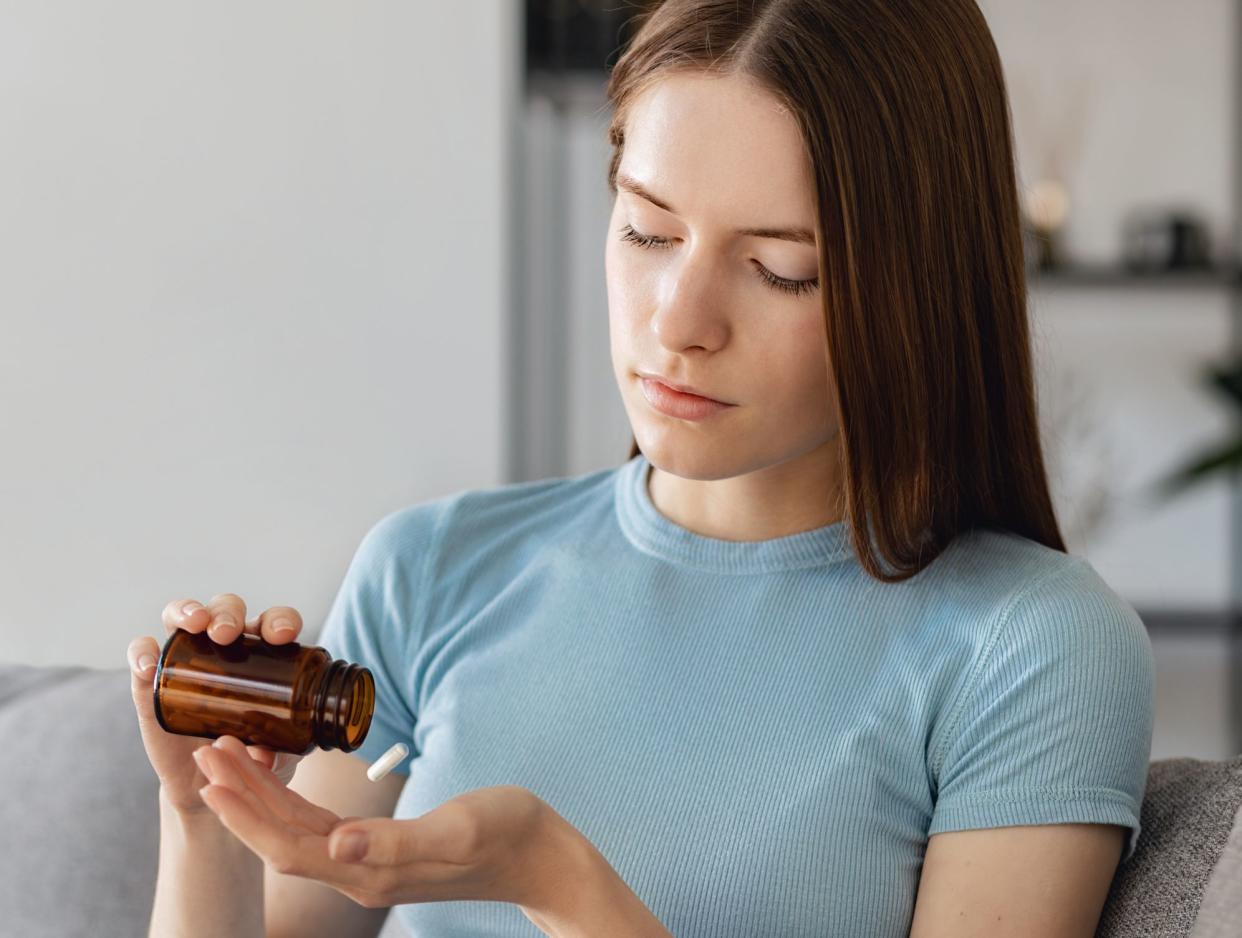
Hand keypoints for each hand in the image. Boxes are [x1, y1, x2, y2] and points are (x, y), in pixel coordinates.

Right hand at [126, 593, 306, 814]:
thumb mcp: (277, 752)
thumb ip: (279, 751)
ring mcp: (184, 660)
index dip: (279, 620)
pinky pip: (142, 653)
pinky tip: (148, 666)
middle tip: (228, 634)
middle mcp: (223, 647)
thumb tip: (268, 755)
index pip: (272, 623)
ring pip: (180, 616)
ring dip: (186, 611)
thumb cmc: (252, 753)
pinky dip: (142, 652)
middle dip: (227, 614)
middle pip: (225, 609)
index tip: (282, 636)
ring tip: (194, 625)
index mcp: (263, 653)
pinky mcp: (151, 681)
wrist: (209, 782)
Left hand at [193, 734, 575, 913]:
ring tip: (230, 755)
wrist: (540, 857)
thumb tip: (337, 845)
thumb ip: (396, 843)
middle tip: (207, 749)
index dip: (246, 814)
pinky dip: (292, 800)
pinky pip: (321, 827)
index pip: (288, 846)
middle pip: (281, 838)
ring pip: (296, 832)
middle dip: (240, 797)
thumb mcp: (458, 830)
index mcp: (372, 871)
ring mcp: (370, 864)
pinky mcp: (382, 850)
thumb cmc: (508, 836)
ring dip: (259, 796)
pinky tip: (281, 776)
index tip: (214, 776)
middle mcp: (361, 873)